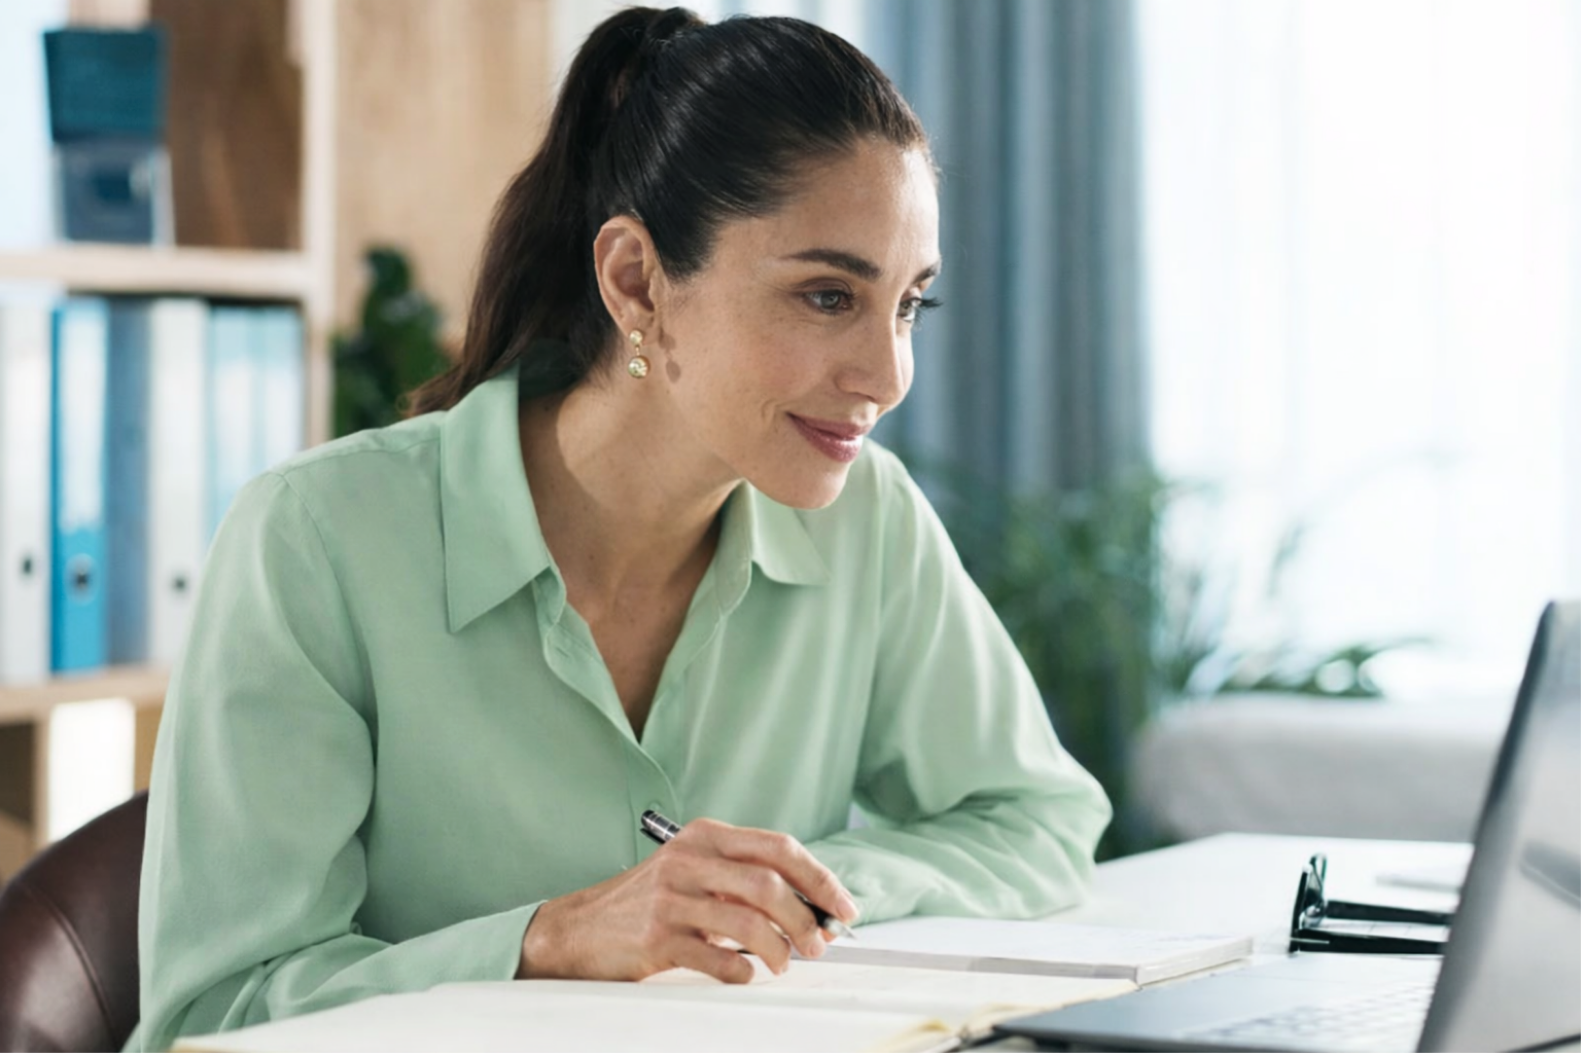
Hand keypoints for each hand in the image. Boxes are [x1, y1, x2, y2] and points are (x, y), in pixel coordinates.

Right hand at [516, 817, 858, 983]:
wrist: (577, 930)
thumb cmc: (646, 903)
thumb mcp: (693, 874)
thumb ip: (742, 880)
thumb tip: (810, 908)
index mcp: (704, 836)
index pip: (779, 847)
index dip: (820, 878)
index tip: (844, 907)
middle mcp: (688, 859)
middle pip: (769, 883)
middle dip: (806, 918)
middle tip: (820, 944)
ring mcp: (670, 898)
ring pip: (748, 921)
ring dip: (779, 949)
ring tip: (783, 964)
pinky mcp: (656, 938)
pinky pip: (716, 958)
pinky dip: (741, 970)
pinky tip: (745, 974)